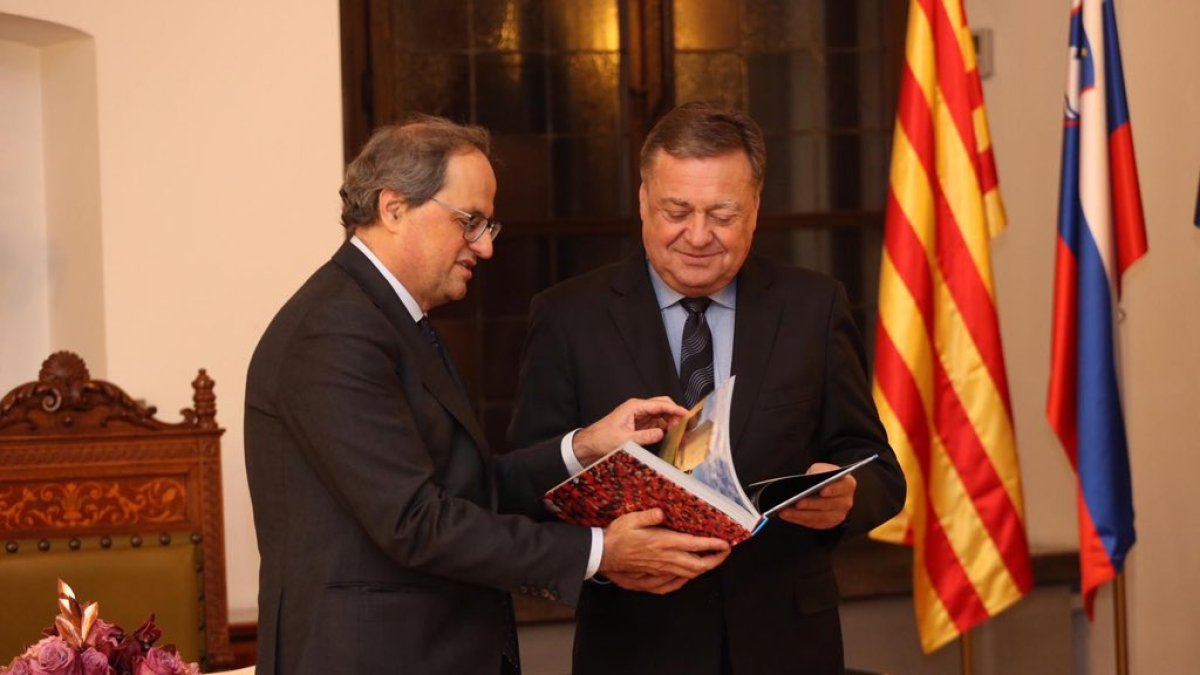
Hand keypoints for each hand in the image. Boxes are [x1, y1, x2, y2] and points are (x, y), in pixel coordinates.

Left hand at [572, 397, 688, 465]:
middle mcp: (638, 408)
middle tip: (686, 424)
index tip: (687, 414)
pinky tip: (670, 434)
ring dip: (670, 420)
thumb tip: (662, 433)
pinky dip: (664, 426)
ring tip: (680, 431)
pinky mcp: (638, 424)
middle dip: (675, 413)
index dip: (675, 409)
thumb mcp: (625, 440)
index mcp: (634, 407)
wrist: (591, 443)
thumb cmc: (603, 439)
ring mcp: (639, 415)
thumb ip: (645, 436)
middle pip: (662, 405)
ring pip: (660, 414)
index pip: (660, 404)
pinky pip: (655, 422)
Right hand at [598, 509, 729, 593]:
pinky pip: (672, 585)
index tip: (725, 543)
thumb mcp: (631, 519)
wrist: (602, 555)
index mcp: (663, 543)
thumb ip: (648, 516)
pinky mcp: (651, 580)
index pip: (695, 545)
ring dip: (703, 569)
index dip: (713, 545)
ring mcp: (659, 572)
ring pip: (688, 574)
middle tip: (724, 553)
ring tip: (711, 562)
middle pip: (697, 565)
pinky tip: (687, 577)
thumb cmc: (616, 537)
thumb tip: (661, 513)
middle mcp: (664, 559)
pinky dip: (684, 580)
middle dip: (715, 560)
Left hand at [775, 462, 856, 528]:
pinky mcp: (828, 523)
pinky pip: (813, 523)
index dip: (832, 490)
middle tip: (796, 503)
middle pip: (828, 504)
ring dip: (800, 515)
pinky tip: (787, 515)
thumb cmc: (824, 477)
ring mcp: (838, 515)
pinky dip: (799, 519)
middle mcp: (845, 501)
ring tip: (785, 511)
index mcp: (847, 485)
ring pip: (819, 517)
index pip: (842, 487)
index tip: (821, 491)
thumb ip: (818, 471)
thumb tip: (810, 479)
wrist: (827, 487)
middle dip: (811, 504)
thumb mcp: (821, 468)